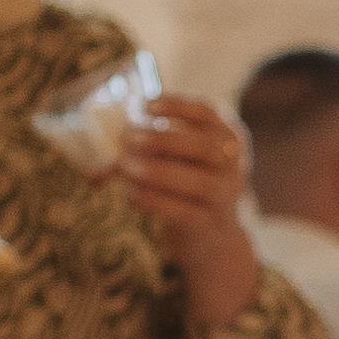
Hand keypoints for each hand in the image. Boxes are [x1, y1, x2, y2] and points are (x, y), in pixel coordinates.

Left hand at [113, 85, 260, 326]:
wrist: (211, 232)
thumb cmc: (187, 182)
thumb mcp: (178, 157)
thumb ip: (150, 146)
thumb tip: (105, 144)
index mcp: (228, 137)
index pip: (207, 114)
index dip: (177, 107)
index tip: (146, 106)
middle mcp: (233, 165)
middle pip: (205, 147)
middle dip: (164, 140)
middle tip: (127, 137)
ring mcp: (224, 196)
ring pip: (198, 182)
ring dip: (157, 172)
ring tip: (124, 165)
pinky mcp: (208, 221)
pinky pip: (182, 211)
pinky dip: (154, 200)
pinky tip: (133, 194)